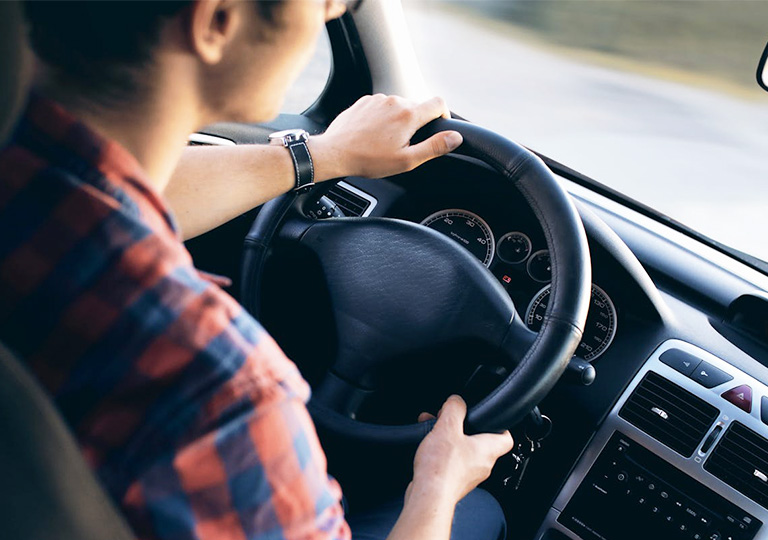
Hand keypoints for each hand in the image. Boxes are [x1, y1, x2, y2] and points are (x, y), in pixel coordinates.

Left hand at [308, 94, 462, 179]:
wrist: (334, 152)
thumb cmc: (368, 159)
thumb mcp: (406, 160)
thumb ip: (434, 147)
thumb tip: (455, 138)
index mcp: (409, 115)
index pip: (439, 103)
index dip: (444, 115)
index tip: (439, 127)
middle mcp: (395, 101)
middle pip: (417, 107)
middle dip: (417, 124)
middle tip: (404, 145)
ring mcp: (378, 99)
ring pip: (398, 107)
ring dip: (398, 121)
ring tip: (386, 142)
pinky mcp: (364, 101)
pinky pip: (381, 106)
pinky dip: (383, 118)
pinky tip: (373, 135)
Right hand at [409, 395, 513, 506]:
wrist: (428, 497)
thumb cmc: (442, 468)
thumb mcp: (447, 427)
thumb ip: (454, 408)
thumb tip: (457, 400)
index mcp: (488, 450)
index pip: (506, 437)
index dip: (499, 425)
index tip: (488, 417)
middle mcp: (482, 465)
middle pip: (480, 442)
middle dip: (463, 428)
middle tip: (450, 420)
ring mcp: (468, 477)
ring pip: (463, 452)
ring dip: (449, 439)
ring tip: (433, 431)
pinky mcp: (454, 483)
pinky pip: (451, 464)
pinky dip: (441, 453)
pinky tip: (427, 448)